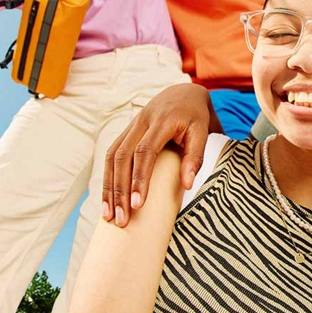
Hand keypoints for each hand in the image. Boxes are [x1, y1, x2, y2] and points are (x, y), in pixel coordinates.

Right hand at [102, 83, 213, 225]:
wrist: (184, 93)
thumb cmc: (196, 117)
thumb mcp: (204, 132)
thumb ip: (196, 157)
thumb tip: (187, 185)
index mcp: (162, 121)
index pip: (145, 151)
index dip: (139, 178)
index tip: (138, 204)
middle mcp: (141, 122)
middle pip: (122, 157)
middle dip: (119, 190)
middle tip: (121, 218)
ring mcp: (130, 126)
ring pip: (111, 157)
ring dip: (109, 188)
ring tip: (108, 216)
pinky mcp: (125, 133)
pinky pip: (110, 155)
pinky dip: (107, 178)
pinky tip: (107, 200)